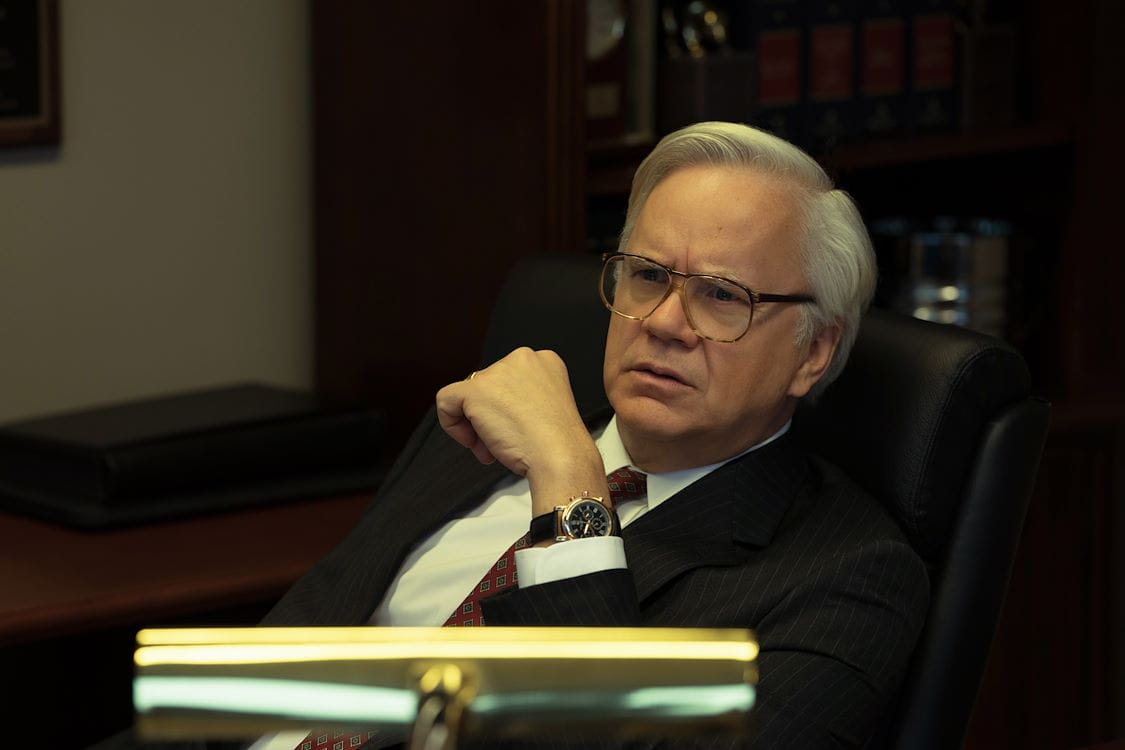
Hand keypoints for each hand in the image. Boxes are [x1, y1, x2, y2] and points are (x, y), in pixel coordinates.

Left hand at [435, 348, 607, 514]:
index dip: (508, 411)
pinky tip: (473, 442)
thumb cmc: (557, 444)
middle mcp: (522, 358)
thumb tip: (491, 410)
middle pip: (488, 388)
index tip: (517, 430)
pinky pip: (446, 401)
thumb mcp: (544, 411)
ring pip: (469, 396)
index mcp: (544, 362)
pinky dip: (452, 425)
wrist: (559, 456)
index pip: (508, 382)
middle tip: (504, 443)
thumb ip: (519, 401)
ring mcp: (498, 371)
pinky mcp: (476, 389)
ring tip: (494, 447)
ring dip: (478, 426)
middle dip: (492, 419)